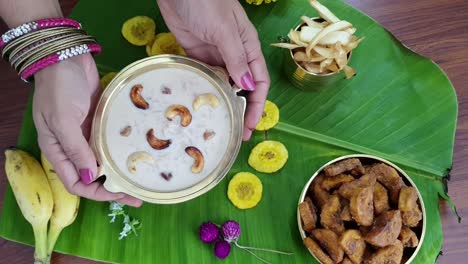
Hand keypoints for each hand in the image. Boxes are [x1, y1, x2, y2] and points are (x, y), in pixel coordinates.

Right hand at [33, 54, 141, 206]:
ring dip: (119, 172)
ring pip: (104, 162)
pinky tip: (138, 157)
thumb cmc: (60, 88)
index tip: (119, 194)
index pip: (75, 182)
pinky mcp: (99, 124)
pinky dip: (121, 153)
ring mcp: (87, 136)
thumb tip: (91, 177)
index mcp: (58, 151)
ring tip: (141, 180)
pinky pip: (110, 144)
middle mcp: (73, 148)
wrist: (67, 58)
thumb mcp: (63, 120)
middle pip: (93, 176)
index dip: (96, 192)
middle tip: (137, 194)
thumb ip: (76, 149)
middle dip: (113, 188)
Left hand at [158, 0, 269, 139]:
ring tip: (218, 126)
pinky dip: (205, 91)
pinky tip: (201, 106)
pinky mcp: (196, 55)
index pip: (259, 82)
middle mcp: (234, 54)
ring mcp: (214, 55)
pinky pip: (204, 77)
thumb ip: (236, 59)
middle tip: (236, 135)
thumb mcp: (225, 30)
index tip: (251, 125)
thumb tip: (247, 88)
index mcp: (248, 47)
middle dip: (242, 111)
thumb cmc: (206, 2)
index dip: (258, 105)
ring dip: (223, 105)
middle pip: (242, 88)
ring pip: (223, 86)